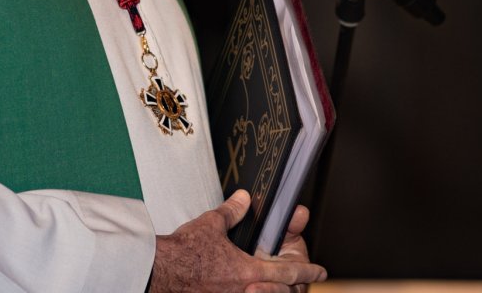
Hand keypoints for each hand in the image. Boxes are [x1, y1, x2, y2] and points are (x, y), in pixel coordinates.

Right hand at [149, 190, 326, 292]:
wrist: (160, 272)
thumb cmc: (185, 252)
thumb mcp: (212, 224)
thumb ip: (232, 211)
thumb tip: (243, 198)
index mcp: (248, 272)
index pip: (288, 273)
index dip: (307, 271)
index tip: (321, 272)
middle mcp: (243, 290)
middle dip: (292, 288)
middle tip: (299, 281)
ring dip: (271, 290)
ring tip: (272, 284)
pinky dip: (246, 291)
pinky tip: (244, 287)